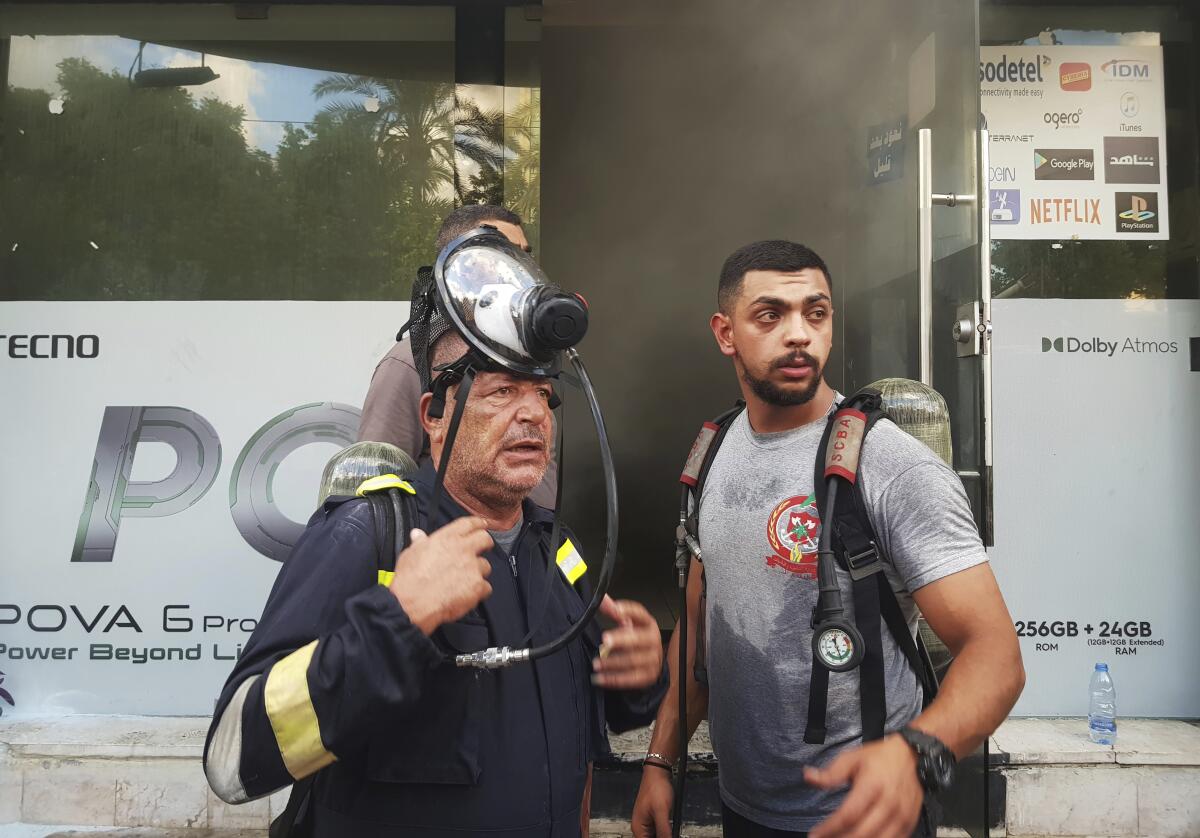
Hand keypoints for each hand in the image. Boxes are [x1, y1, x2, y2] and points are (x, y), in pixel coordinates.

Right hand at [389, 517, 492, 634]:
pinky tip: (467, 594)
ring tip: (464, 580)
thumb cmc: (409, 580)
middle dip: (485, 544)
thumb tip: (418, 535)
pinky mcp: (477, 586)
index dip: (478, 523)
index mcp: (447, 538)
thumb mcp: (411, 554)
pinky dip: (479, 592)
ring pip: (485, 566)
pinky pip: (486, 587)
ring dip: (478, 572)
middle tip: (482, 549)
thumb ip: (419, 542)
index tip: (483, 524)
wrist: (412, 603)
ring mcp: (472, 568)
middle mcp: (463, 550)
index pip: (469, 523)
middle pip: (485, 539)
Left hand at [592, 596, 663, 689]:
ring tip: (596, 663)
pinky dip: (614, 679)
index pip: (640, 614)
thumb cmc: (638, 639)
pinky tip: (600, 678)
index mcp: (648, 624)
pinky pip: (631, 679)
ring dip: (612, 662)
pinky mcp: (648, 676)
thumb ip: (614, 610)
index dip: (628, 610)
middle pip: (638, 639)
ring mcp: (652, 659)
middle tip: (605, 640)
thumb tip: (602, 598)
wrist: (652, 662)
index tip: (615, 609)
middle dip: (621, 639)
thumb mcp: (629, 623)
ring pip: (632, 660)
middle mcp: (653, 641)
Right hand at [631, 763, 672, 836]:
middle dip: (661, 837)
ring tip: (670, 830)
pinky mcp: (652, 817)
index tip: (666, 837)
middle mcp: (640, 826)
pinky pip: (658, 830)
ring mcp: (646, 822)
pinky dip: (664, 831)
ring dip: (663, 835)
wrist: (658, 772)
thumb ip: (663, 830)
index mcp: (639, 827)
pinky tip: (670, 829)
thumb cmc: (656, 787)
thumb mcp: (662, 811)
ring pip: (655, 836)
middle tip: (669, 833)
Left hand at [806, 734, 922, 837]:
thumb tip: (807, 776)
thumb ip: (830, 773)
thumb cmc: (879, 758)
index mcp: (872, 786)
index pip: (848, 815)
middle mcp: (888, 805)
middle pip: (862, 833)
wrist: (913, 756)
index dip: (830, 828)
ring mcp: (901, 817)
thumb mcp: (852, 758)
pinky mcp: (909, 824)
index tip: (814, 835)